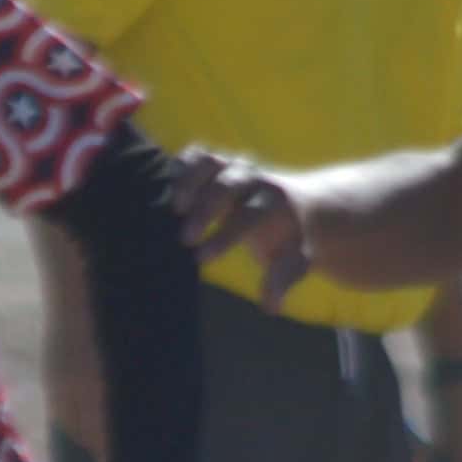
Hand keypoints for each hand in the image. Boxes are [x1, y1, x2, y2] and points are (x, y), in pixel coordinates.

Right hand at [158, 146, 309, 301]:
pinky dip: (180, 167)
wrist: (296, 205)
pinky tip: (166, 188)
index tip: (202, 258)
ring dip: (188, 181)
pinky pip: (197, 155)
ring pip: (210, 161)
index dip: (225, 235)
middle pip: (228, 184)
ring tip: (174, 208)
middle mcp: (254, 179)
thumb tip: (270, 306)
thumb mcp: (295, 260)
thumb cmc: (289, 239)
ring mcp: (233, 166)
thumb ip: (283, 280)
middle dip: (205, 209)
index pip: (250, 215)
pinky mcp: (217, 162)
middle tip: (186, 238)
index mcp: (274, 202)